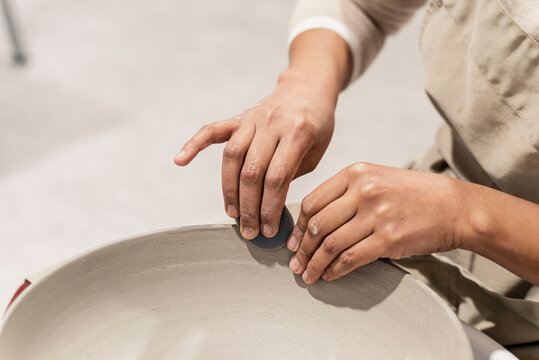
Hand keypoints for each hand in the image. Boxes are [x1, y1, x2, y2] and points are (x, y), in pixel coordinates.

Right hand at [174, 74, 335, 238]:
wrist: (307, 89)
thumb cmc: (316, 126)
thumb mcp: (316, 151)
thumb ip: (292, 175)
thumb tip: (270, 210)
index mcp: (298, 132)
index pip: (277, 178)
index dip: (269, 208)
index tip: (268, 230)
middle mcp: (272, 123)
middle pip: (252, 172)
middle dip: (249, 207)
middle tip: (250, 231)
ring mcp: (252, 119)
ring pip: (232, 157)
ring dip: (229, 190)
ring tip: (233, 214)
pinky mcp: (238, 117)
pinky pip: (212, 130)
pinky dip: (194, 145)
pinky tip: (180, 161)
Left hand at [287, 162, 469, 283]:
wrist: (455, 206)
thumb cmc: (414, 194)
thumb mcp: (377, 178)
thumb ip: (346, 193)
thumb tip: (314, 221)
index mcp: (356, 172)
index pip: (312, 202)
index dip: (298, 227)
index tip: (293, 241)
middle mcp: (363, 191)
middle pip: (318, 225)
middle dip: (302, 249)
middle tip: (296, 263)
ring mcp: (376, 215)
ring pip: (331, 244)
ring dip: (315, 264)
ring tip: (308, 275)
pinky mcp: (388, 239)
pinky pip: (351, 258)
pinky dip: (335, 270)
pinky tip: (329, 275)